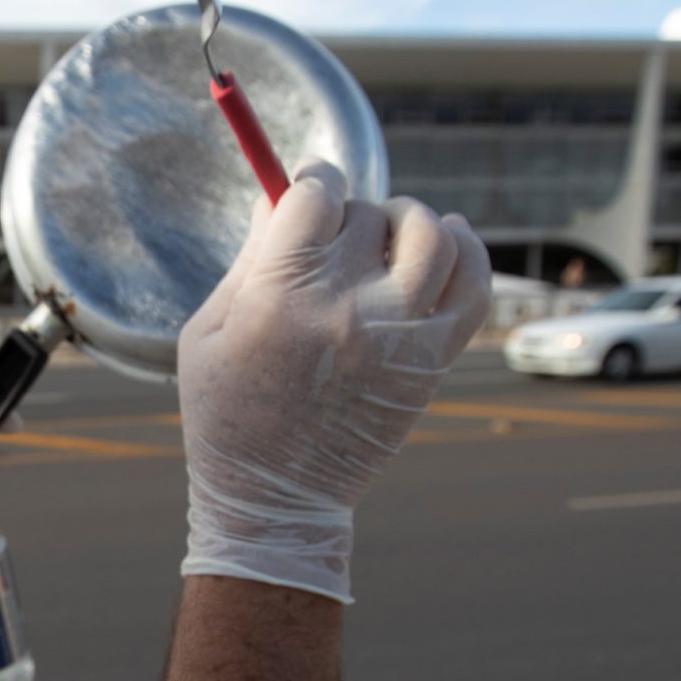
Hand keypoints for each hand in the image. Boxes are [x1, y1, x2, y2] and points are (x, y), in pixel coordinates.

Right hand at [178, 160, 490, 600]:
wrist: (276, 500)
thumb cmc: (227, 415)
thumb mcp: (206, 331)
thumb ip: (247, 259)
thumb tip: (284, 194)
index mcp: (280, 298)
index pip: (315, 195)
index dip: (311, 179)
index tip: (309, 186)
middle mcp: (346, 310)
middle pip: (366, 213)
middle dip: (347, 215)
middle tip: (332, 241)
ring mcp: (399, 335)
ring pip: (431, 235)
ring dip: (410, 220)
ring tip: (391, 234)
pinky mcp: (433, 361)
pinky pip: (474, 284)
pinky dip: (468, 249)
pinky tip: (448, 240)